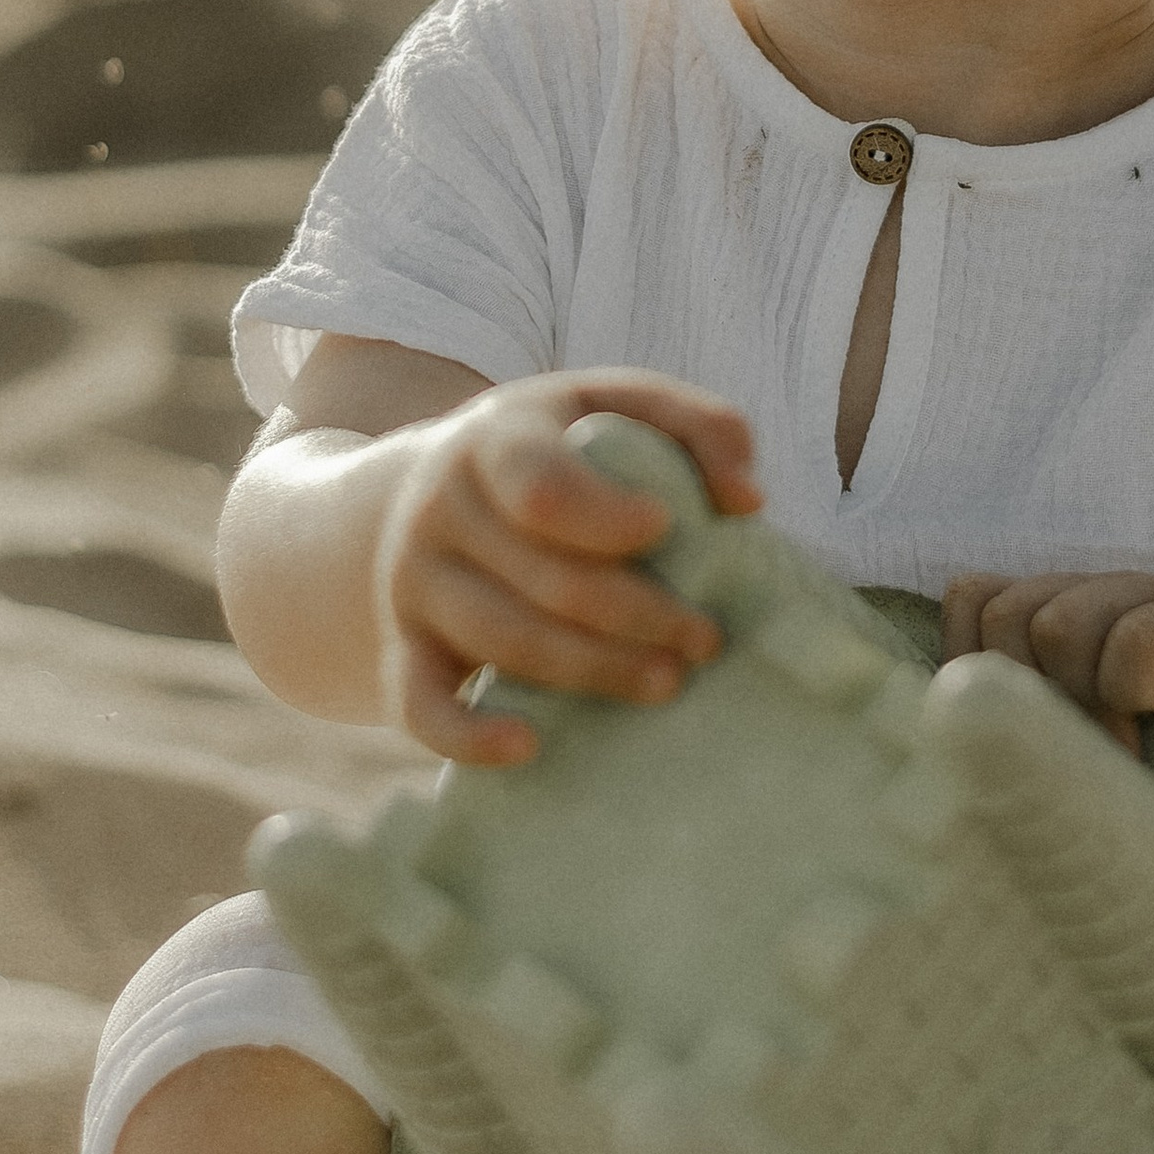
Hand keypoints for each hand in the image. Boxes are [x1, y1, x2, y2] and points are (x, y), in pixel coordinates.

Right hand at [376, 370, 759, 766]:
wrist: (424, 494)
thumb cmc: (556, 451)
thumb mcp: (615, 407)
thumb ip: (697, 427)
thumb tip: (748, 500)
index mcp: (495, 442)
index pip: (541, 488)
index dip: (607, 517)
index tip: (668, 528)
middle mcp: (441, 510)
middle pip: (544, 579)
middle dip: (639, 615)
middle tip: (706, 638)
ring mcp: (415, 584)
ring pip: (506, 643)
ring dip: (596, 672)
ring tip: (668, 683)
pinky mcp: (405, 650)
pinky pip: (419, 707)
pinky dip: (467, 737)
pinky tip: (530, 746)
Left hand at [940, 570, 1153, 773]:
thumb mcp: (1066, 748)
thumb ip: (1010, 722)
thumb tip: (933, 739)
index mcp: (1050, 611)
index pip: (970, 599)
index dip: (977, 668)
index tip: (1015, 737)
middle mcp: (1092, 590)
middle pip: (1007, 615)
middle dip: (1032, 701)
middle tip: (1079, 755)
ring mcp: (1147, 591)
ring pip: (1060, 623)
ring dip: (1084, 706)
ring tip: (1122, 752)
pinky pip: (1136, 635)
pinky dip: (1135, 687)